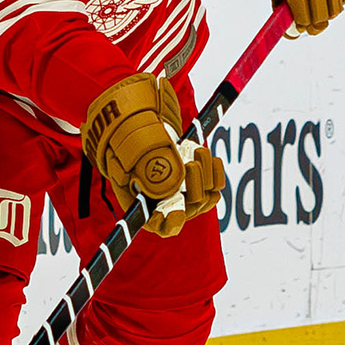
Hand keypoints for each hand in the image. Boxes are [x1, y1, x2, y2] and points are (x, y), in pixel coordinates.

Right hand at [80, 73, 224, 237]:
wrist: (140, 119)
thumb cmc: (128, 136)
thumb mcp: (133, 149)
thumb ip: (150, 168)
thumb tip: (173, 187)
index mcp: (141, 203)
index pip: (158, 225)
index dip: (169, 223)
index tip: (176, 212)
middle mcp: (163, 203)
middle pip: (188, 209)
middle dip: (192, 185)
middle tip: (189, 162)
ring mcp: (181, 193)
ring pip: (204, 196)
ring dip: (204, 173)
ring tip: (194, 150)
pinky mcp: (198, 181)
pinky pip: (215, 185)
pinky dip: (214, 170)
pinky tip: (207, 156)